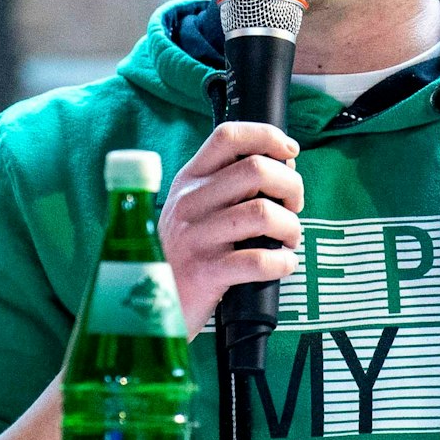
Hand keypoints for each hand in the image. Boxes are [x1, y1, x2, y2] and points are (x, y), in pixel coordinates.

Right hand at [158, 121, 303, 337]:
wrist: (146, 304)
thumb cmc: (182, 255)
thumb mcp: (192, 210)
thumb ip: (227, 186)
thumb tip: (282, 165)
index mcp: (189, 180)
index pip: (228, 136)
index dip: (267, 136)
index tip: (290, 152)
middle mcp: (190, 202)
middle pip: (255, 170)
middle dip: (291, 186)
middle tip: (293, 206)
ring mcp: (196, 237)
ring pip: (262, 213)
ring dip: (290, 226)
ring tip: (288, 240)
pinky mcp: (205, 272)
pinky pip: (258, 260)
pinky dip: (282, 262)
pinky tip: (281, 264)